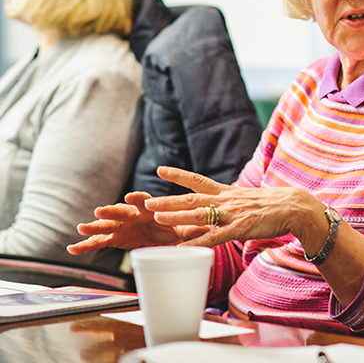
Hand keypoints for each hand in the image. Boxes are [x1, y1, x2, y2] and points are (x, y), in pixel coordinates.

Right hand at [67, 191, 182, 254]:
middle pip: (120, 210)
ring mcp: (121, 225)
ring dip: (94, 226)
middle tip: (100, 211)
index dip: (138, 199)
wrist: (167, 231)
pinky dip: (86, 245)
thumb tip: (207, 229)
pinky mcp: (115, 237)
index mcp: (149, 206)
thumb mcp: (185, 228)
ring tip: (81, 228)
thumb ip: (191, 229)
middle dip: (111, 211)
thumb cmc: (175, 225)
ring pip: (106, 225)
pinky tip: (72, 249)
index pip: (144, 200)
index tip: (133, 197)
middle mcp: (132, 213)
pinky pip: (99, 242)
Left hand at [140, 166, 305, 247]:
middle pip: (192, 199)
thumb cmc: (274, 205)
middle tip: (147, 201)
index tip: (160, 169)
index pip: (198, 181)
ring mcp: (232, 214)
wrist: (294, 206)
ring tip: (157, 216)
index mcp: (228, 192)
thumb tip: (222, 207)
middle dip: (168, 199)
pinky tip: (182, 249)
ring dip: (177, 216)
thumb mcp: (248, 198)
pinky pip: (214, 237)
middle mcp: (227, 200)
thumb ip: (232, 202)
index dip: (179, 175)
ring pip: (200, 215)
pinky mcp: (240, 228)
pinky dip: (196, 243)